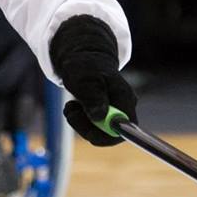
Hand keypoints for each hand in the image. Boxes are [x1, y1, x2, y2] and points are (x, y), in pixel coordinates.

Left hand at [49, 15, 136, 146]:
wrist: (83, 59)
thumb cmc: (85, 66)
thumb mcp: (84, 79)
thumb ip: (93, 97)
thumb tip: (101, 117)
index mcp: (125, 98)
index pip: (125, 129)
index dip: (108, 136)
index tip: (88, 132)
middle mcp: (124, 107)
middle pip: (110, 134)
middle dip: (87, 127)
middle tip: (71, 112)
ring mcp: (115, 112)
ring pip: (97, 132)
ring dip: (80, 122)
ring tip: (71, 105)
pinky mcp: (105, 115)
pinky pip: (92, 127)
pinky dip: (80, 120)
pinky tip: (75, 106)